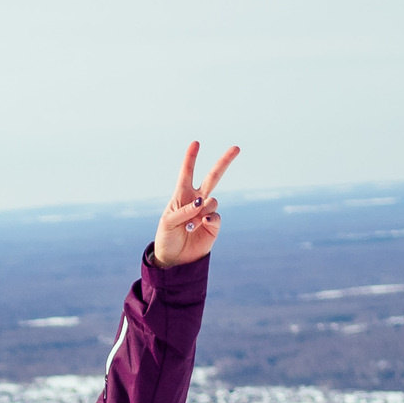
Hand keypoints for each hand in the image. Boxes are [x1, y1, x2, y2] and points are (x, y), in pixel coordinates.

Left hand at [152, 141, 237, 268]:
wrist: (174, 259)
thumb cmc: (166, 237)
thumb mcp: (168, 222)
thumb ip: (183, 210)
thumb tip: (202, 203)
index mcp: (181, 195)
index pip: (187, 173)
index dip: (191, 158)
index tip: (195, 143)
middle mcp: (196, 200)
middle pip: (213, 177)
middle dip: (224, 162)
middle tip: (237, 148)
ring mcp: (206, 211)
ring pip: (213, 200)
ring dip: (202, 210)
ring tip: (190, 224)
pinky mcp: (213, 225)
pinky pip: (216, 215)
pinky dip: (209, 217)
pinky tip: (202, 223)